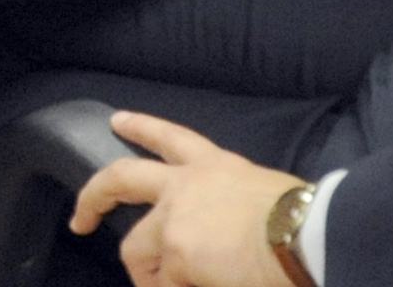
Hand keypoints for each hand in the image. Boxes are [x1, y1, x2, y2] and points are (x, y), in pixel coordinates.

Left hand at [72, 111, 307, 286]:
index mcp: (216, 166)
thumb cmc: (305, 220)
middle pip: (121, 178)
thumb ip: (229, 206)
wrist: (312, 236)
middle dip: (93, 197)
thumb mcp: (261, 197)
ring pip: (134, 250)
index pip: (171, 137)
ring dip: (148, 276)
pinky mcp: (175, 252)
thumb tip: (221, 238)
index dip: (141, 128)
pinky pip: (161, 286)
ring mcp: (174, 217)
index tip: (117, 121)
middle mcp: (186, 184)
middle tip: (81, 219)